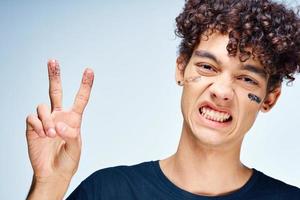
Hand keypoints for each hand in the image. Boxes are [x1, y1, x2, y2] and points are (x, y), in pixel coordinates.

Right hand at [26, 60, 93, 184]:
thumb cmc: (68, 160)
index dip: (85, 84)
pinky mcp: (32, 127)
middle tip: (53, 60)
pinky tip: (42, 135)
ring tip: (51, 134)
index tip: (89, 70)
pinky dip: (37, 125)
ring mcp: (45, 120)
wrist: (53, 173)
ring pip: (42, 106)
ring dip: (46, 119)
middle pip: (55, 91)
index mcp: (73, 118)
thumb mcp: (75, 147)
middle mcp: (58, 115)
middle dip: (54, 75)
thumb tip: (58, 125)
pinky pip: (31, 118)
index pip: (80, 98)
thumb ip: (70, 134)